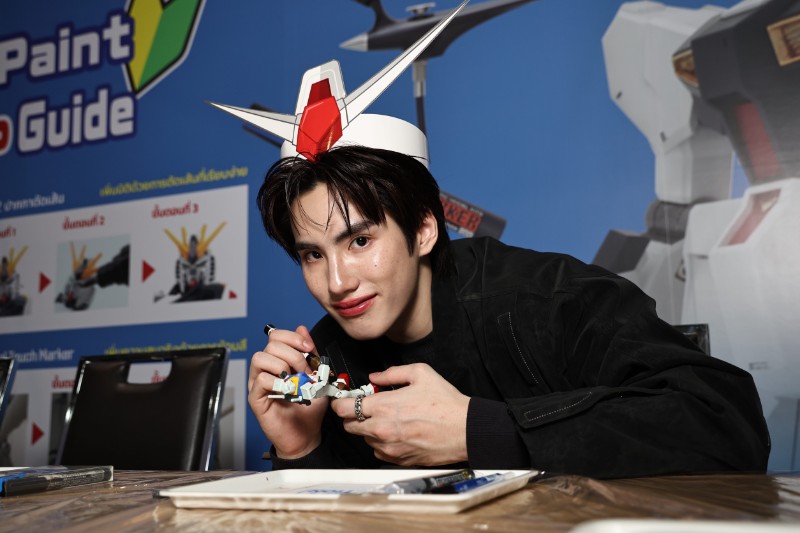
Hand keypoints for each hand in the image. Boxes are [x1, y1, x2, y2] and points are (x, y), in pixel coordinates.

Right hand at [248, 325, 328, 458]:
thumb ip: (310, 353)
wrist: (307, 435)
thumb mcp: (316, 375)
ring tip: (296, 382)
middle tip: (305, 371)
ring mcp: (259, 383)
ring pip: (260, 358)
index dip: (293, 337)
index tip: (309, 348)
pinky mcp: (256, 398)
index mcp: (279, 361)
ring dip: (283, 366)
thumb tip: (302, 328)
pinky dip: (278, 383)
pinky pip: (260, 380)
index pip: (276, 335)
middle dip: (293, 354)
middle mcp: (266, 369)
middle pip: (270, 344)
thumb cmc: (310, 407)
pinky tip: (289, 392)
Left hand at [330, 363, 469, 465]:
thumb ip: (391, 373)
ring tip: (388, 420)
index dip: (341, 403)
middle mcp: (381, 429)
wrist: (465, 430)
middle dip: (353, 416)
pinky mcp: (397, 459)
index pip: (344, 408)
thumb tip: (375, 377)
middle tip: (367, 408)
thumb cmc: (445, 402)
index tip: (345, 399)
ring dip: (369, 429)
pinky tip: (396, 433)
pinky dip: (382, 443)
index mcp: (383, 406)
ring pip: (364, 439)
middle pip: (349, 426)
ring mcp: (389, 447)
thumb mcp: (420, 373)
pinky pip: (378, 452)